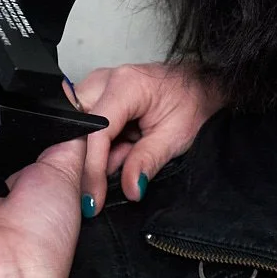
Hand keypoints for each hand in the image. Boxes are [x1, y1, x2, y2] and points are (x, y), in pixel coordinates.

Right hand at [72, 61, 221, 213]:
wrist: (200, 87)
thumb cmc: (192, 104)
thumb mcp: (174, 137)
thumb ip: (147, 162)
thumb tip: (130, 188)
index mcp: (126, 85)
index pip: (96, 131)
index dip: (91, 168)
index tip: (92, 198)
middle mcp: (105, 80)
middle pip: (76, 127)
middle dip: (86, 159)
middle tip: (106, 181)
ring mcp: (98, 86)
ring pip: (78, 128)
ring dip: (96, 152)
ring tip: (128, 154)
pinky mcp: (98, 96)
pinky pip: (86, 126)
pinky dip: (101, 146)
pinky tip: (123, 149)